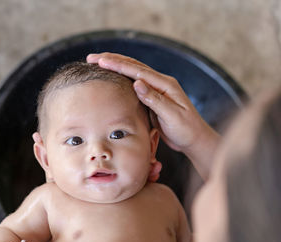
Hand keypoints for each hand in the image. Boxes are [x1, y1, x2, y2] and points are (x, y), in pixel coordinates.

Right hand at [87, 53, 219, 179]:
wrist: (195, 139)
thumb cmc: (186, 130)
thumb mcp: (172, 116)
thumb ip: (154, 99)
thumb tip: (137, 83)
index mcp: (165, 85)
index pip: (137, 71)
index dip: (117, 65)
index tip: (100, 61)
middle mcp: (160, 83)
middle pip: (133, 66)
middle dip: (112, 60)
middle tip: (91, 57)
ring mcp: (156, 89)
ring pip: (132, 72)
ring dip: (115, 66)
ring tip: (97, 62)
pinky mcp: (152, 97)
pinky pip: (133, 83)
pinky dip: (120, 76)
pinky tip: (111, 77)